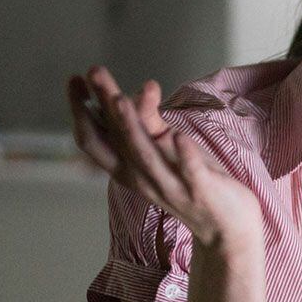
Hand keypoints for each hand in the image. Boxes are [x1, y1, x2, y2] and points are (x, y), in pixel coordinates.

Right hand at [66, 67, 260, 250]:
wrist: (226, 229)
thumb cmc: (192, 182)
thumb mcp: (165, 149)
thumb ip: (151, 121)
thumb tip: (141, 86)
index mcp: (128, 168)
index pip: (93, 139)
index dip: (81, 110)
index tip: (74, 79)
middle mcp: (142, 178)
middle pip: (112, 141)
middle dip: (101, 107)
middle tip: (91, 72)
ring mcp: (170, 186)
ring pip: (144, 155)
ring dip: (131, 125)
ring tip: (120, 98)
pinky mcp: (201, 191)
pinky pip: (189, 173)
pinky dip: (184, 155)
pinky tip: (179, 135)